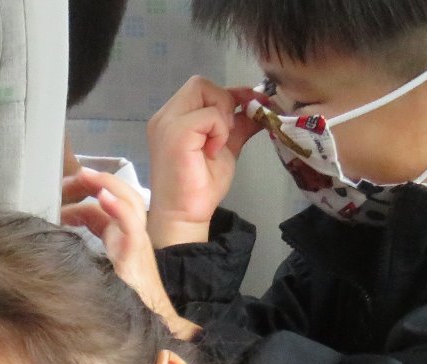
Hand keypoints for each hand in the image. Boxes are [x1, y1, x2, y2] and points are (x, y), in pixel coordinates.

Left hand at [60, 168, 199, 341]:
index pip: (101, 210)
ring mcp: (136, 244)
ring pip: (129, 201)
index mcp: (118, 242)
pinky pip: (132, 224)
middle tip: (68, 178)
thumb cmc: (117, 309)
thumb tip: (51, 247)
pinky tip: (103, 198)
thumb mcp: (91, 279)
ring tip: (85, 175)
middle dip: (94, 182)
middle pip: (118, 197)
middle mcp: (130, 238)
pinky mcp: (137, 254)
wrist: (146, 330)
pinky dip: (118, 208)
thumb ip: (78, 261)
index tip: (58, 195)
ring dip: (107, 185)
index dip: (81, 198)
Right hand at [146, 76, 261, 247]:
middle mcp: (165, 116)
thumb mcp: (226, 146)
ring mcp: (167, 123)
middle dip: (223, 100)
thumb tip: (261, 106)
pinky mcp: (175, 133)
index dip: (226, 95)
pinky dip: (219, 130)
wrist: (185, 216)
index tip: (246, 109)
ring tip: (219, 142)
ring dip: (221, 114)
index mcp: (173, 119)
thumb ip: (238, 124)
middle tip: (228, 130)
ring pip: (202, 90)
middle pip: (199, 83)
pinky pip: (208, 114)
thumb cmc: (200, 187)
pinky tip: (214, 151)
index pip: (200, 88)